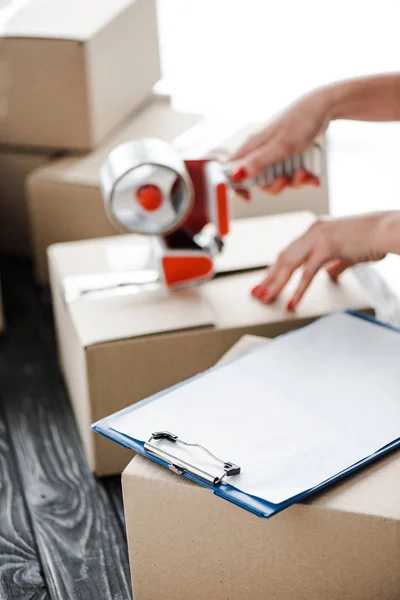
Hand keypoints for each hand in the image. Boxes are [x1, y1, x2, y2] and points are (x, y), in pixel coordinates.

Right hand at [228, 86, 332, 194]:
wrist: (324, 108)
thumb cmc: (300, 122)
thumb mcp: (280, 146)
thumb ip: (258, 162)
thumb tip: (236, 176)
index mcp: (252, 146)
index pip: (231, 169)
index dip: (236, 186)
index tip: (248, 197)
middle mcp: (260, 150)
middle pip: (258, 180)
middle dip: (274, 186)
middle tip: (285, 181)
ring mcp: (274, 152)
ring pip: (276, 178)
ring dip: (292, 182)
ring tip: (304, 173)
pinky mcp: (287, 154)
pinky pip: (290, 173)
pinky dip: (301, 177)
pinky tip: (312, 176)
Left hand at [251, 213, 392, 309]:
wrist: (386, 230)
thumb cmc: (373, 239)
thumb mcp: (349, 253)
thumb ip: (336, 264)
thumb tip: (329, 273)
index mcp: (315, 231)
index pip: (288, 252)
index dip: (274, 269)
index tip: (264, 283)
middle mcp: (312, 231)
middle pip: (283, 258)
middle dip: (268, 278)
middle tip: (256, 293)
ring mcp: (318, 238)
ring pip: (289, 264)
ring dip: (275, 284)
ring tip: (266, 298)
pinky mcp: (327, 247)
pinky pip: (307, 272)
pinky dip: (298, 290)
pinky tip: (291, 302)